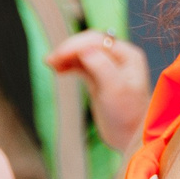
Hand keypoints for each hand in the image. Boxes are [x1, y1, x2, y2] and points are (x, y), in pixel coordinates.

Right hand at [46, 30, 151, 152]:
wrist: (130, 138)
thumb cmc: (127, 116)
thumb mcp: (115, 91)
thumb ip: (102, 67)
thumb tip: (85, 50)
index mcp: (128, 55)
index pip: (97, 40)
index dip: (75, 45)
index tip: (57, 57)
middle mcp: (120, 57)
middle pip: (88, 43)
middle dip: (68, 49)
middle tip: (49, 60)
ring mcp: (109, 67)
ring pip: (83, 53)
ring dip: (66, 56)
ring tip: (50, 64)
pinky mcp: (99, 78)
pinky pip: (81, 65)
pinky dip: (68, 65)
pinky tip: (58, 70)